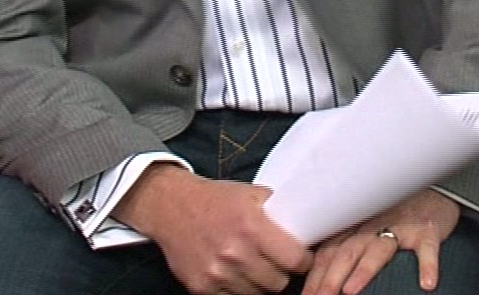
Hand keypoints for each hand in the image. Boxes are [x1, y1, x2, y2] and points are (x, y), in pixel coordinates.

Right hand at [115, 165, 310, 294]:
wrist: (171, 207)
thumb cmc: (215, 199)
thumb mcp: (251, 194)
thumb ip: (278, 209)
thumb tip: (307, 219)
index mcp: (252, 227)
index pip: (294, 260)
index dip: (303, 261)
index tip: (302, 258)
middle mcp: (235, 253)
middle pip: (278, 283)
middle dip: (283, 273)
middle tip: (278, 263)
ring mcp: (217, 273)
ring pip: (258, 294)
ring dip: (262, 284)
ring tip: (258, 268)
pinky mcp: (201, 287)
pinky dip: (239, 289)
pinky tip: (238, 274)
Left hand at [305, 189, 461, 294]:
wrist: (433, 192)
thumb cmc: (395, 214)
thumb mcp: (365, 226)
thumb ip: (344, 248)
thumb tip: (320, 281)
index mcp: (354, 227)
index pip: (329, 252)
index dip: (316, 275)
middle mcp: (373, 226)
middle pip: (348, 251)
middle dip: (332, 276)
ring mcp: (400, 228)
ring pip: (379, 249)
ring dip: (365, 269)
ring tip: (352, 289)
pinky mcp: (427, 230)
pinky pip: (427, 248)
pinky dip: (428, 265)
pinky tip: (426, 283)